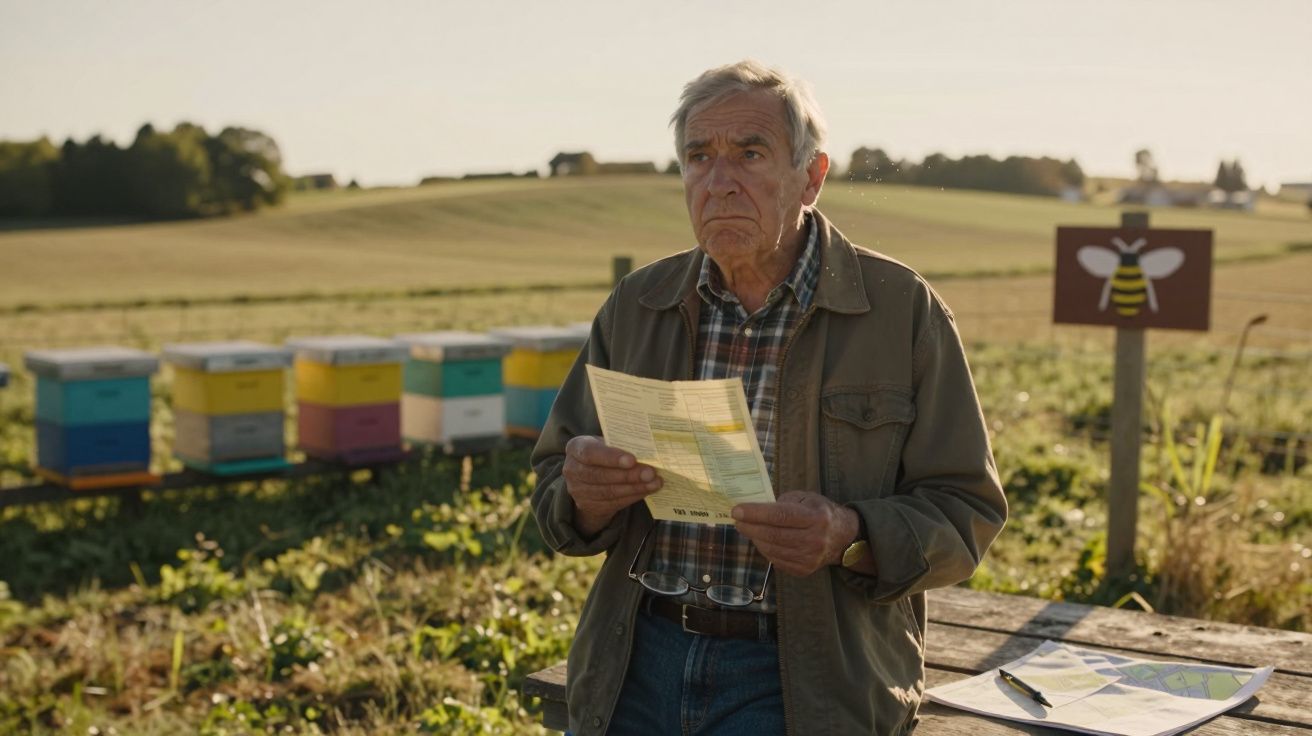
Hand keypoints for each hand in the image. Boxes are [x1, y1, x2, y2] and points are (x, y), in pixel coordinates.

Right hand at [563, 436, 662, 535]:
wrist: (589, 479)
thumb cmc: (602, 454)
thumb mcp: (605, 444)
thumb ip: (620, 445)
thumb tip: (648, 449)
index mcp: (575, 447)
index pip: (590, 452)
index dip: (611, 457)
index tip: (632, 460)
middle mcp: (572, 469)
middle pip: (600, 475)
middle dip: (628, 475)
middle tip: (651, 473)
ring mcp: (578, 490)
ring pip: (609, 491)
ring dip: (635, 488)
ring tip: (654, 482)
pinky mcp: (588, 506)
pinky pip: (613, 503)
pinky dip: (633, 496)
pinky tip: (646, 490)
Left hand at [731, 491, 858, 576]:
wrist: (843, 538)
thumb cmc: (820, 513)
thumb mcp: (806, 498)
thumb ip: (783, 502)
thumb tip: (756, 508)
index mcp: (816, 518)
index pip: (780, 516)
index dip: (756, 513)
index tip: (737, 510)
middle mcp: (814, 540)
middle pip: (773, 535)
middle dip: (750, 527)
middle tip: (737, 519)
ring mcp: (809, 558)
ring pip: (772, 549)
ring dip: (755, 538)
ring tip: (747, 528)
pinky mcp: (803, 570)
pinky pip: (776, 560)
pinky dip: (764, 549)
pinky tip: (761, 539)